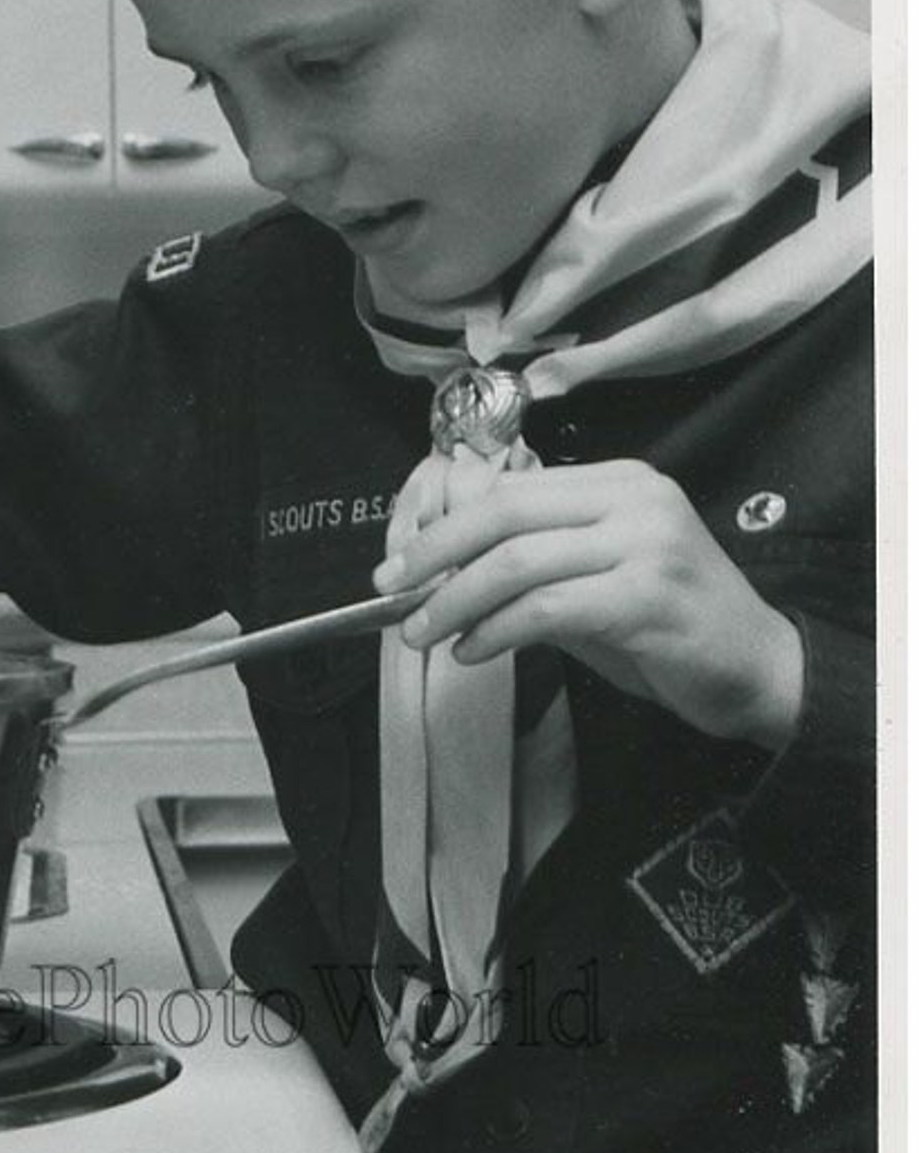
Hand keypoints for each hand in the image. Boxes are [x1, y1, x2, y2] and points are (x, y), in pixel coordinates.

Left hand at [374, 459, 804, 751]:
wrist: (760, 672)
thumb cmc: (671, 630)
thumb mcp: (596, 583)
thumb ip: (533, 569)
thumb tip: (442, 576)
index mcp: (620, 481)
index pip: (510, 489)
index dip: (444, 525)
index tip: (400, 565)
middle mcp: (635, 499)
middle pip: (504, 514)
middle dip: (435, 556)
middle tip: (392, 593)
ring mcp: (646, 543)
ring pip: (517, 562)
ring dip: (455, 601)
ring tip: (424, 633)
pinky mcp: (648, 596)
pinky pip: (546, 607)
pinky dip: (495, 631)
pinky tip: (474, 652)